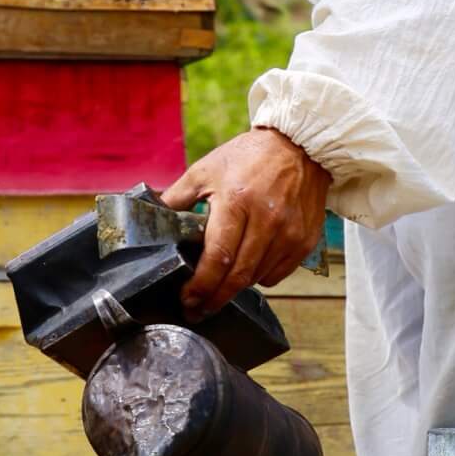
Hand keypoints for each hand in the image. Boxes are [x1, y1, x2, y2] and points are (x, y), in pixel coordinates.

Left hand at [161, 129, 330, 321]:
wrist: (298, 146)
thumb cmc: (248, 157)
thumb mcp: (205, 170)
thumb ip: (176, 198)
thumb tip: (149, 219)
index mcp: (237, 202)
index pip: (217, 257)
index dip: (200, 285)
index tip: (187, 298)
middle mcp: (267, 220)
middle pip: (238, 276)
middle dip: (214, 298)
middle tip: (198, 309)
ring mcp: (289, 232)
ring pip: (257, 278)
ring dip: (236, 287)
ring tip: (221, 284)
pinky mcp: (305, 240)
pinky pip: (278, 274)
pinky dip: (260, 277)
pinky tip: (248, 266)